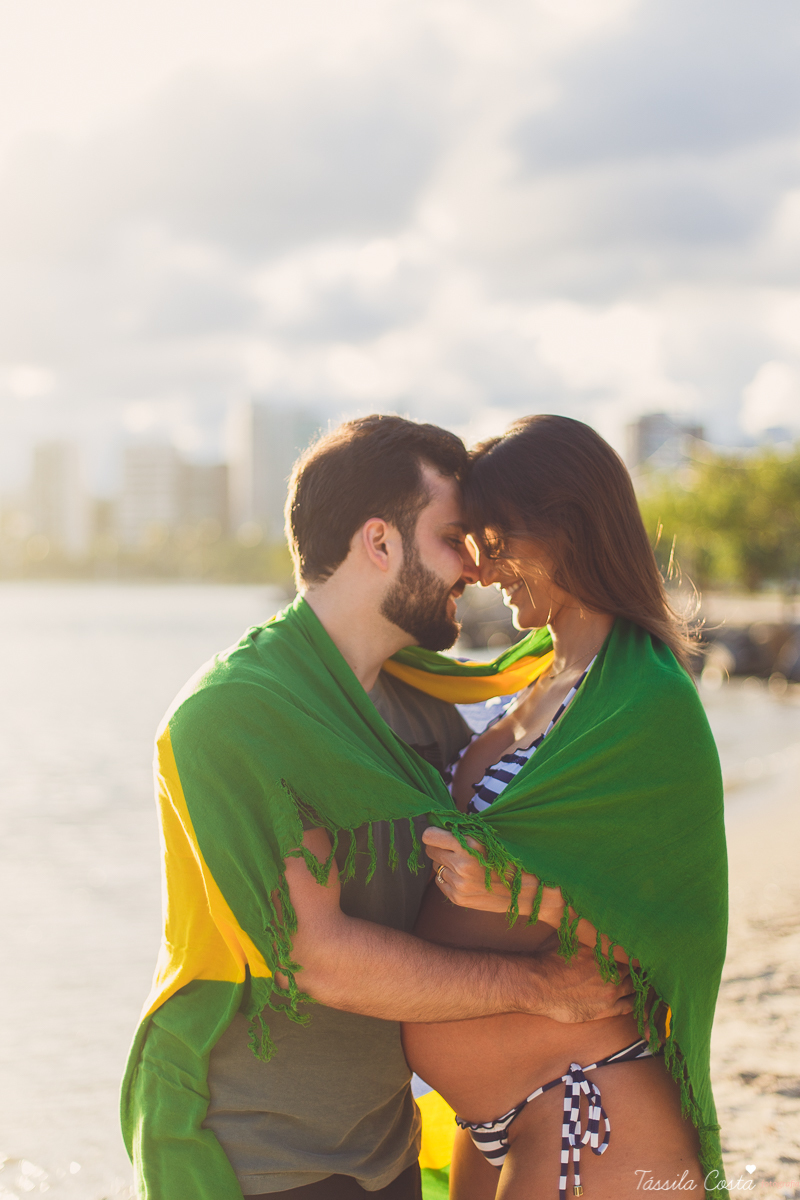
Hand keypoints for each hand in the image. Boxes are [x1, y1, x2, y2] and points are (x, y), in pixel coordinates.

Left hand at [422, 826, 565, 925]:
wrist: (527, 890)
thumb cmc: (508, 858)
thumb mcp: (488, 839)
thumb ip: (464, 833)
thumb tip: (440, 824)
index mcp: (468, 845)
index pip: (429, 836)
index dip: (433, 834)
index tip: (439, 834)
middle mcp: (460, 865)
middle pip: (430, 851)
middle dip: (439, 848)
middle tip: (454, 850)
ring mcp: (458, 883)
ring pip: (436, 867)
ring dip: (446, 865)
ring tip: (468, 866)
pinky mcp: (458, 898)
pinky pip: (441, 882)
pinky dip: (449, 879)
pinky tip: (466, 878)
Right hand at [530, 939, 634, 1022]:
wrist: (539, 985)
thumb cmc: (551, 960)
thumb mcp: (571, 941)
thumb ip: (588, 935)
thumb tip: (590, 919)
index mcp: (606, 954)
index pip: (630, 954)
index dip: (633, 955)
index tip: (637, 954)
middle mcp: (612, 974)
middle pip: (634, 972)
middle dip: (637, 970)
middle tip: (640, 970)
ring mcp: (610, 994)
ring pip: (633, 990)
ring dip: (637, 987)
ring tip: (640, 985)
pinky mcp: (604, 1011)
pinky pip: (628, 1008)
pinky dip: (636, 1004)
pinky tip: (640, 1003)